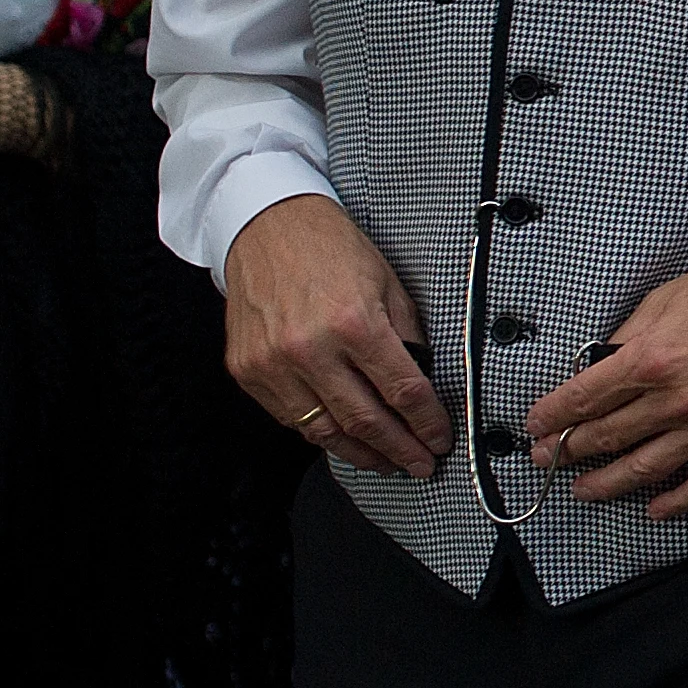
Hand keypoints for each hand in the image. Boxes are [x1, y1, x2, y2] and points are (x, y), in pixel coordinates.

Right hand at [224, 195, 450, 477]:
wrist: (264, 224)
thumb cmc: (328, 247)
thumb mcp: (387, 283)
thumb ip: (407, 336)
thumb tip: (426, 385)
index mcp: (353, 322)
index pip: (402, 391)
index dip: (427, 424)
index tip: (439, 439)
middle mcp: (309, 349)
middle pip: (365, 422)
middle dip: (399, 451)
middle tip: (420, 464)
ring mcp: (273, 364)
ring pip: (324, 432)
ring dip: (361, 454)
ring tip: (386, 461)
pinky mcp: (248, 371)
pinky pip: (291, 419)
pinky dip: (321, 434)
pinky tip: (343, 438)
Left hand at [527, 251, 687, 518]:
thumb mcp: (666, 299)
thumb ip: (629, 338)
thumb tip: (600, 366)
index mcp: (651, 358)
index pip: (584, 397)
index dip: (552, 415)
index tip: (535, 424)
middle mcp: (675, 399)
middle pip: (606, 435)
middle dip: (566, 449)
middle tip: (546, 457)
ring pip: (643, 469)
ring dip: (604, 483)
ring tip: (583, 489)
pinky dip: (675, 503)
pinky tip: (653, 509)